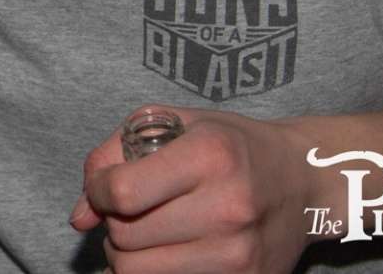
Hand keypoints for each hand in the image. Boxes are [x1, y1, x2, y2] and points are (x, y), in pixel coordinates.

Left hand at [71, 107, 313, 272]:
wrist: (304, 181)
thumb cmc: (230, 145)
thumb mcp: (173, 124)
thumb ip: (112, 155)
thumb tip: (78, 217)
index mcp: (210, 155)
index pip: (121, 192)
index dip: (97, 192)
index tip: (104, 187)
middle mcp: (228, 207)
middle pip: (125, 237)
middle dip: (113, 223)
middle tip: (129, 210)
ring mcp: (239, 253)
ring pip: (138, 273)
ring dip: (127, 255)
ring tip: (145, 233)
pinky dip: (154, 272)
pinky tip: (165, 252)